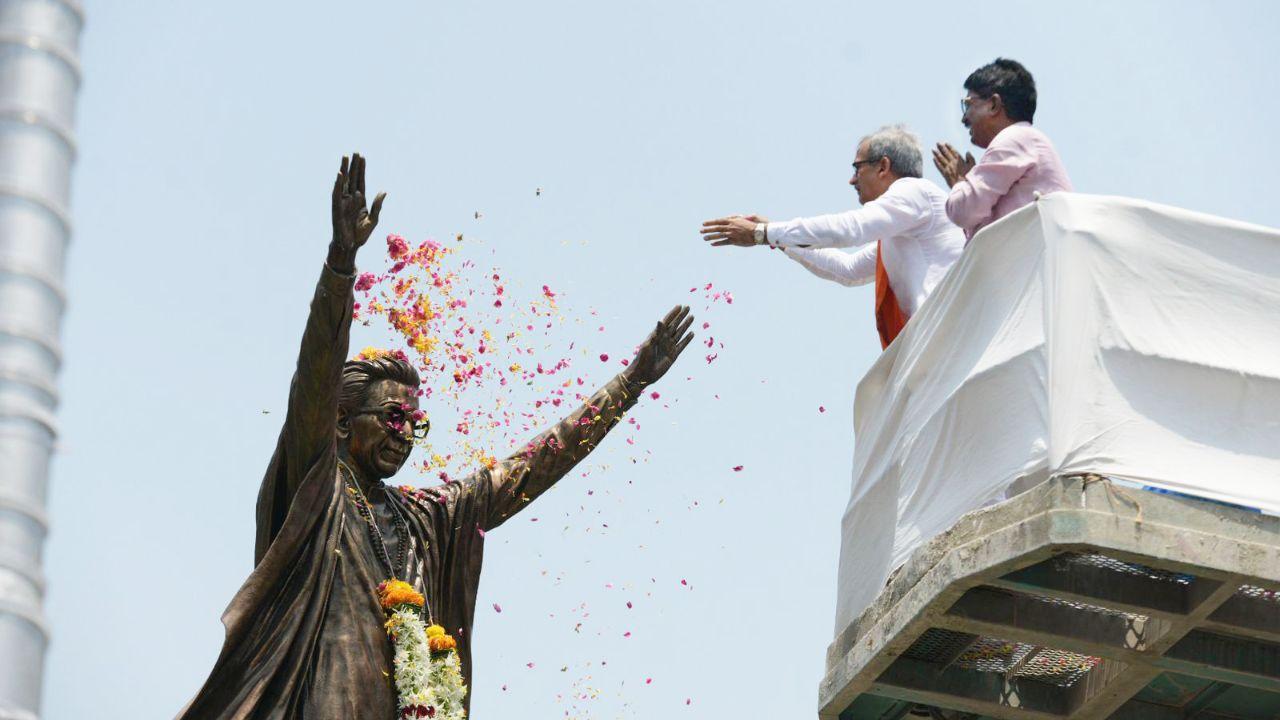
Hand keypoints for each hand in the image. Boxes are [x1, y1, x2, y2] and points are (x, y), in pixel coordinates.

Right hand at [329, 153, 386, 272]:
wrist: (350, 246)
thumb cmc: (361, 235)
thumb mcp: (373, 220)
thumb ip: (377, 205)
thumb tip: (384, 191)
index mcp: (360, 200)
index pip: (361, 181)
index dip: (361, 169)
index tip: (362, 157)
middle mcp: (350, 198)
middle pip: (352, 178)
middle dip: (354, 165)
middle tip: (356, 152)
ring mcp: (343, 201)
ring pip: (343, 182)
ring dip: (344, 170)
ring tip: (346, 157)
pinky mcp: (336, 207)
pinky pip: (336, 193)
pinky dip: (338, 183)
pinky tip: (340, 174)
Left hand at [623, 305, 694, 387]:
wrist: (643, 375)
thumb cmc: (642, 360)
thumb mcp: (648, 345)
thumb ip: (656, 333)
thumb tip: (660, 320)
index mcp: (656, 335)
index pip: (667, 322)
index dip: (673, 313)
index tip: (680, 306)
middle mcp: (664, 339)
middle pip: (675, 325)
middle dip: (681, 316)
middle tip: (688, 307)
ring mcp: (669, 347)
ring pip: (680, 333)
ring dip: (686, 325)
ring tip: (692, 317)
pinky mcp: (673, 355)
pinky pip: (682, 345)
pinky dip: (687, 339)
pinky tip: (692, 333)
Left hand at [700, 215, 763, 246]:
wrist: (758, 232)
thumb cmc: (752, 225)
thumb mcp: (743, 219)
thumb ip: (736, 218)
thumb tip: (730, 217)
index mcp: (732, 221)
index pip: (718, 221)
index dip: (710, 222)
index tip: (704, 223)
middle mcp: (730, 227)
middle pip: (716, 228)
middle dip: (708, 229)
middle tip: (701, 231)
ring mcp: (732, 234)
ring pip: (719, 235)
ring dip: (710, 237)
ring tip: (704, 238)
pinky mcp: (734, 241)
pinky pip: (724, 242)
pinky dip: (717, 243)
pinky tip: (712, 244)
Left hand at [932, 143, 974, 187]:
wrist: (964, 186)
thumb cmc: (970, 177)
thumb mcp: (973, 166)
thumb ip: (970, 158)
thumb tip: (967, 152)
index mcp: (960, 160)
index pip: (953, 152)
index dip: (949, 147)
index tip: (945, 143)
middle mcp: (953, 163)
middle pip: (946, 154)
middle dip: (941, 148)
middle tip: (937, 143)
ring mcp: (948, 168)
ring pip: (941, 159)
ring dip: (937, 154)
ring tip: (933, 149)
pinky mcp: (945, 174)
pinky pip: (939, 167)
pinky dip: (936, 162)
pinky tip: (933, 159)